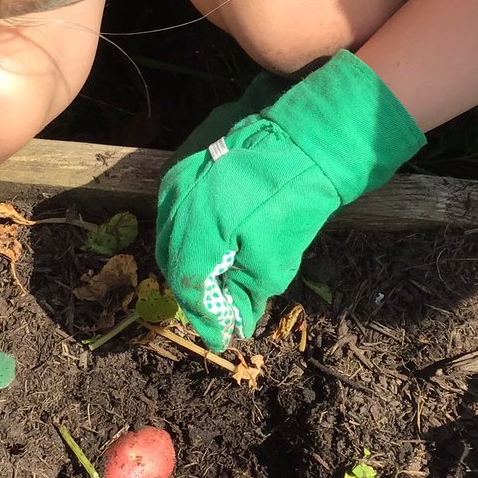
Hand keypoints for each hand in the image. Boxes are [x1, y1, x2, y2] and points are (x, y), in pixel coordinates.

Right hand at [157, 51, 423, 348]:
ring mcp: (177, 179)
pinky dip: (189, 237)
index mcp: (197, 227)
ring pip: (171, 236)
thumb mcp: (274, 261)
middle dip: (195, 293)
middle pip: (174, 260)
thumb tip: (237, 321)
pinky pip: (175, 211)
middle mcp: (177, 202)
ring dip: (190, 265)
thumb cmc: (295, 200)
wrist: (306, 139)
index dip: (203, 317)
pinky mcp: (184, 165)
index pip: (188, 283)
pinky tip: (211, 251)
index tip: (220, 338)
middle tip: (216, 316)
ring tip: (215, 286)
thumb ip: (246, 293)